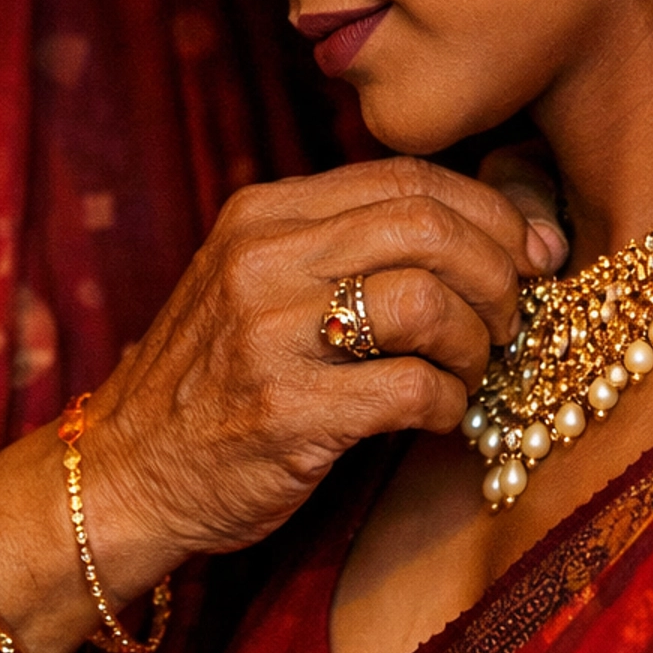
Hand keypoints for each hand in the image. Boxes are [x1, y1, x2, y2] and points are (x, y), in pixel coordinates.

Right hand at [83, 157, 540, 589]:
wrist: (124, 473)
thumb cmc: (214, 379)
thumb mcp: (259, 280)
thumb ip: (346, 246)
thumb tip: (492, 234)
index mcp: (264, 214)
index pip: (406, 178)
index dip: (488, 211)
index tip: (528, 252)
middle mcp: (263, 259)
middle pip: (428, 227)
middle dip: (497, 273)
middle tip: (509, 317)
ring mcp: (270, 335)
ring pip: (429, 302)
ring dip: (476, 342)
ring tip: (468, 370)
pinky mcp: (287, 412)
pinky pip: (414, 389)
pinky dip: (450, 404)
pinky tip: (438, 416)